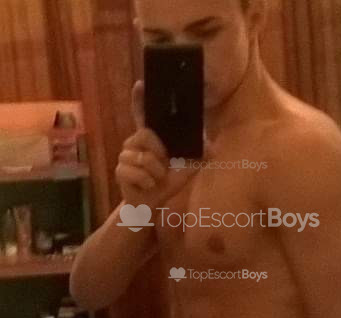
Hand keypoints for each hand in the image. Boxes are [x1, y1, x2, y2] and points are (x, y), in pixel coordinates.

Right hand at [115, 80, 198, 207]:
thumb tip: (212, 147)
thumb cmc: (169, 181)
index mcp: (151, 137)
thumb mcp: (188, 167)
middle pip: (145, 134)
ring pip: (143, 158)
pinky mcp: (120, 171)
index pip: (143, 114)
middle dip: (159, 153)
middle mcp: (135, 142)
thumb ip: (197, 155)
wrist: (152, 203)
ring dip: (156, 173)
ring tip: (156, 178)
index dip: (140, 99)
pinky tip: (148, 185)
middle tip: (163, 166)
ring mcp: (125, 156)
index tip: (141, 84)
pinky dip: (148, 182)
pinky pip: (136, 173)